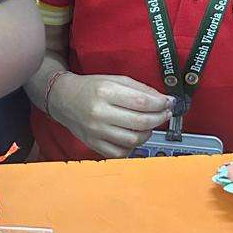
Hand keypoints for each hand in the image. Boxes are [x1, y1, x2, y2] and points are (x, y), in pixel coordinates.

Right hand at [48, 73, 172, 157]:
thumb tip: (163, 100)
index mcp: (105, 92)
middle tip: (164, 113)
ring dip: (148, 132)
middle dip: (159, 118)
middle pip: (141, 122)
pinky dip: (132, 146)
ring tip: (148, 124)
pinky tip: (133, 136)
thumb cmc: (90, 88)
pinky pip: (120, 153)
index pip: (142, 102)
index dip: (161, 104)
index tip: (169, 102)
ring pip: (133, 140)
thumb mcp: (114, 79)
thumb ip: (140, 89)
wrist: (63, 99)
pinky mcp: (93, 144)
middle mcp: (100, 113)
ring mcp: (96, 131)